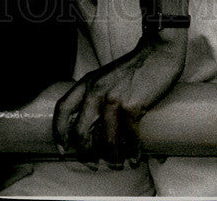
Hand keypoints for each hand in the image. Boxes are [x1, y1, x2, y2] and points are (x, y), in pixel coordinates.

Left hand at [53, 29, 186, 167]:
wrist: (157, 52)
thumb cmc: (133, 68)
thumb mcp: (106, 77)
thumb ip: (96, 95)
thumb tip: (91, 128)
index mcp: (87, 83)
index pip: (62, 108)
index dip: (59, 131)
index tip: (63, 149)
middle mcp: (96, 91)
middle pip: (80, 132)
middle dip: (85, 154)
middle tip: (92, 163)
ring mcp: (114, 99)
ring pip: (105, 141)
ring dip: (111, 157)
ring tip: (118, 162)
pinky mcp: (133, 106)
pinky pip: (129, 139)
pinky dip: (132, 152)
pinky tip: (135, 158)